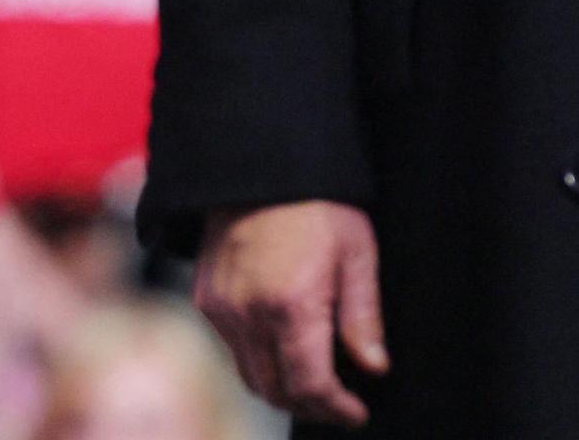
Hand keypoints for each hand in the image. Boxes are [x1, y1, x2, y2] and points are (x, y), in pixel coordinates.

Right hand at [193, 199, 385, 427]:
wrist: (259, 165)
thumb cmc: (316, 203)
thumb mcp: (356, 254)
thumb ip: (363, 317)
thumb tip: (374, 367)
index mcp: (291, 304)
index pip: (310, 385)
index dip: (336, 410)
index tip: (356, 413)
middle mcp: (248, 313)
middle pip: (275, 391)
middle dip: (311, 406)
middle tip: (338, 404)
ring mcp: (220, 308)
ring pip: (250, 375)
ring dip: (282, 388)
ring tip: (313, 382)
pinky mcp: (204, 298)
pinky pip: (232, 348)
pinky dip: (258, 360)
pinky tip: (283, 347)